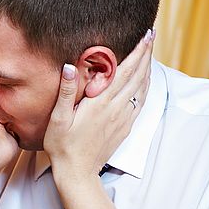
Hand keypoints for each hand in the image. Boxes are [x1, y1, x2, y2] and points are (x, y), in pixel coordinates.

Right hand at [44, 30, 153, 182]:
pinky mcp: (125, 127)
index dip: (137, 52)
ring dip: (148, 68)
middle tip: (151, 35)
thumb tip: (69, 67)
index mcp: (101, 103)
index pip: (124, 71)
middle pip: (137, 75)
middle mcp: (117, 108)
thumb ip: (66, 92)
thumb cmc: (63, 146)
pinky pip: (141, 102)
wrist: (78, 173)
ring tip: (150, 52)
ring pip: (142, 88)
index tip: (145, 35)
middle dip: (146, 54)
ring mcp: (123, 118)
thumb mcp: (58, 119)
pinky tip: (145, 80)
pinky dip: (146, 86)